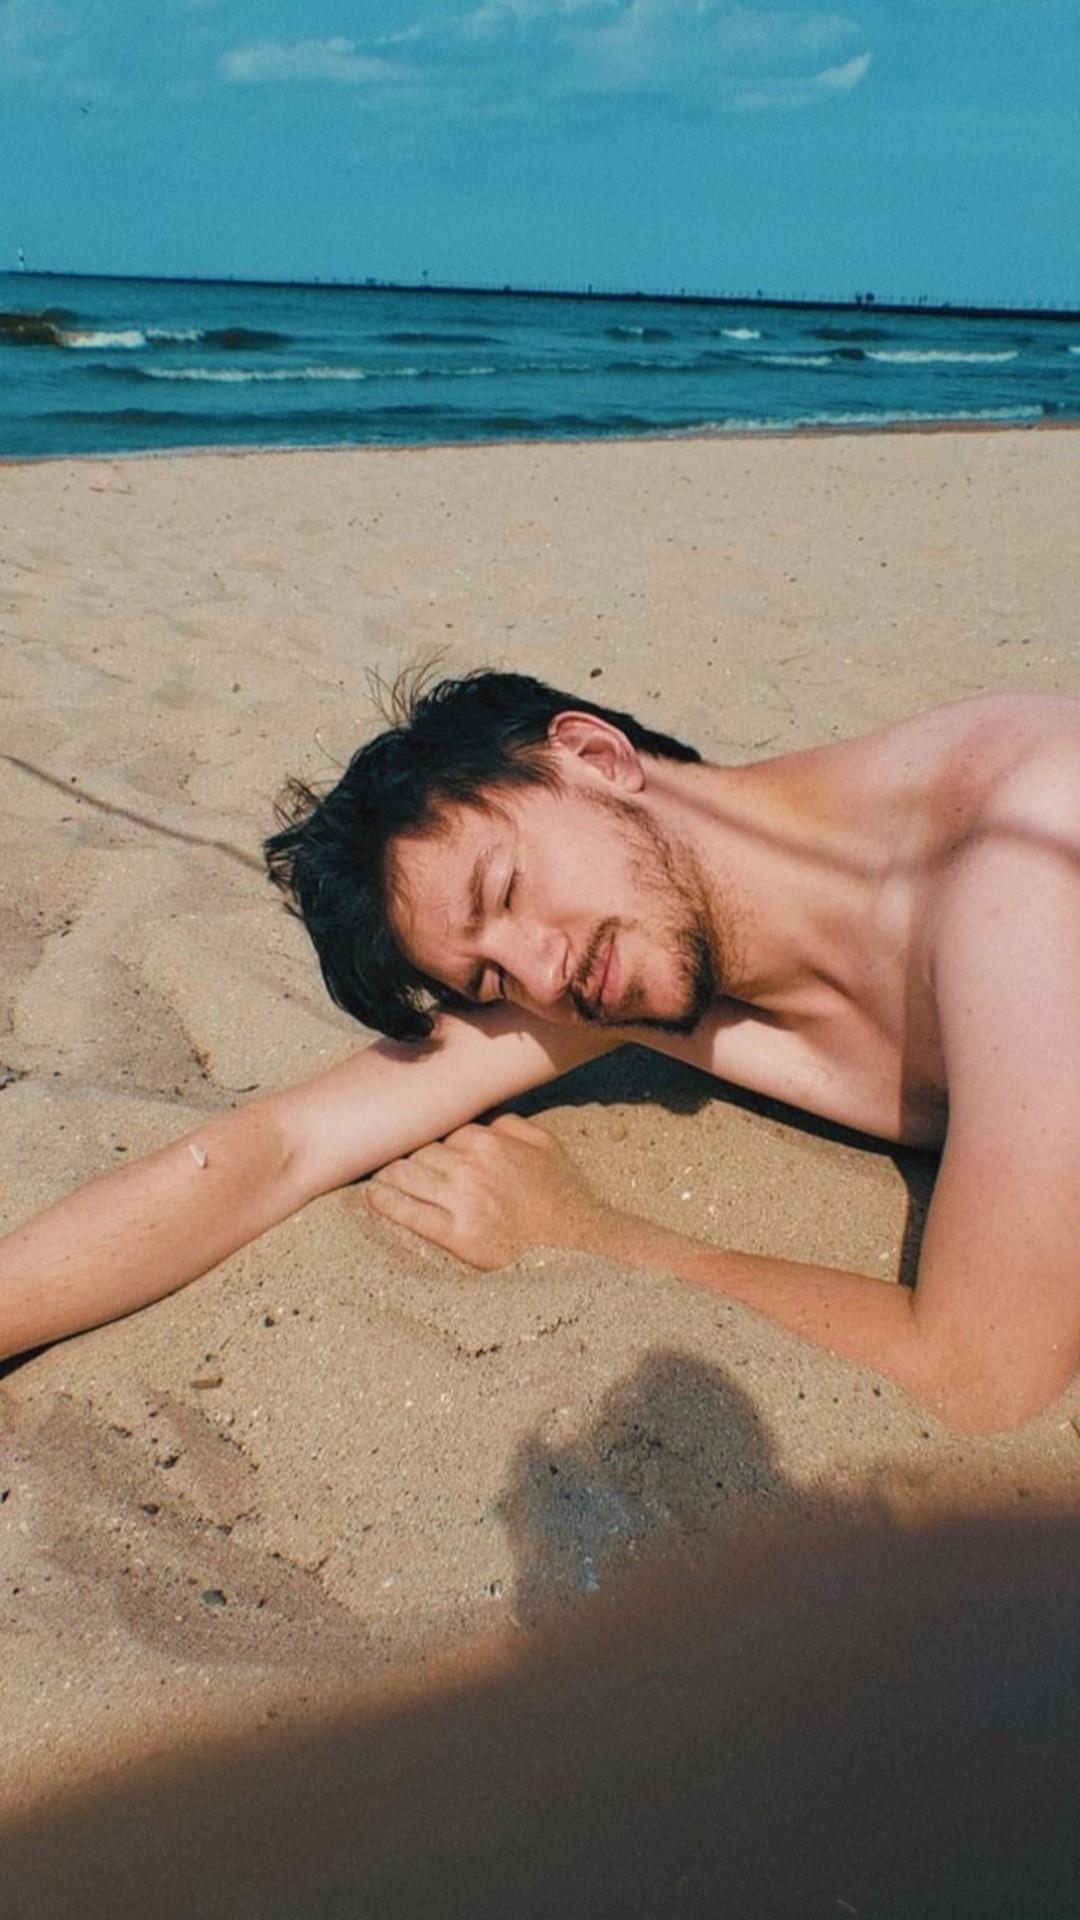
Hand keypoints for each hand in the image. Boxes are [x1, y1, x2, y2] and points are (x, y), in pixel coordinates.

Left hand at [366, 1113, 610, 1269]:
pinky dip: (386, 1204)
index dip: (432, 1141)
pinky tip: (374, 1198)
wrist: (580, 1242)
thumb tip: (486, 1118)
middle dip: (407, 1155)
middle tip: (391, 1160)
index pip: (443, 1131)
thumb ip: (513, 1124)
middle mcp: (471, 1165)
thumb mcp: (547, 1145)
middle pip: (419, 1151)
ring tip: (378, 1176)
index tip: (421, 1146)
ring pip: (407, 1176)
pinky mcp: (457, 1234)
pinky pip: (409, 1213)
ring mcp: (462, 1199)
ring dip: (389, 1174)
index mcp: (490, 1140)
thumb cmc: (564, 1195)